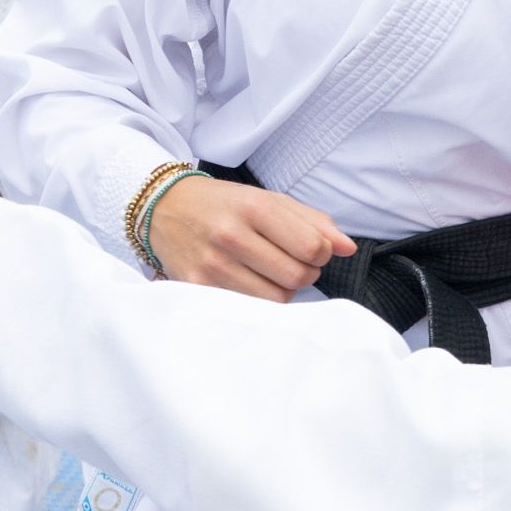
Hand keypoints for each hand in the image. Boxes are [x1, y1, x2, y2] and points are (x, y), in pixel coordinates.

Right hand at [145, 175, 351, 298]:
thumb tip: (347, 248)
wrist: (163, 209)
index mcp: (253, 207)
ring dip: (282, 290)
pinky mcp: (198, 288)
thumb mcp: (268, 200)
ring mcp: (212, 265)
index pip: (312, 248)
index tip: (309, 250)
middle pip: (297, 277)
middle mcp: (231, 235)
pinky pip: (248, 309)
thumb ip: (313, 222)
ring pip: (275, 300)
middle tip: (290, 262)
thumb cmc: (225, 205)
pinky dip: (257, 300)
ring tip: (268, 273)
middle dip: (304, 273)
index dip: (320, 253)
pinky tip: (248, 283)